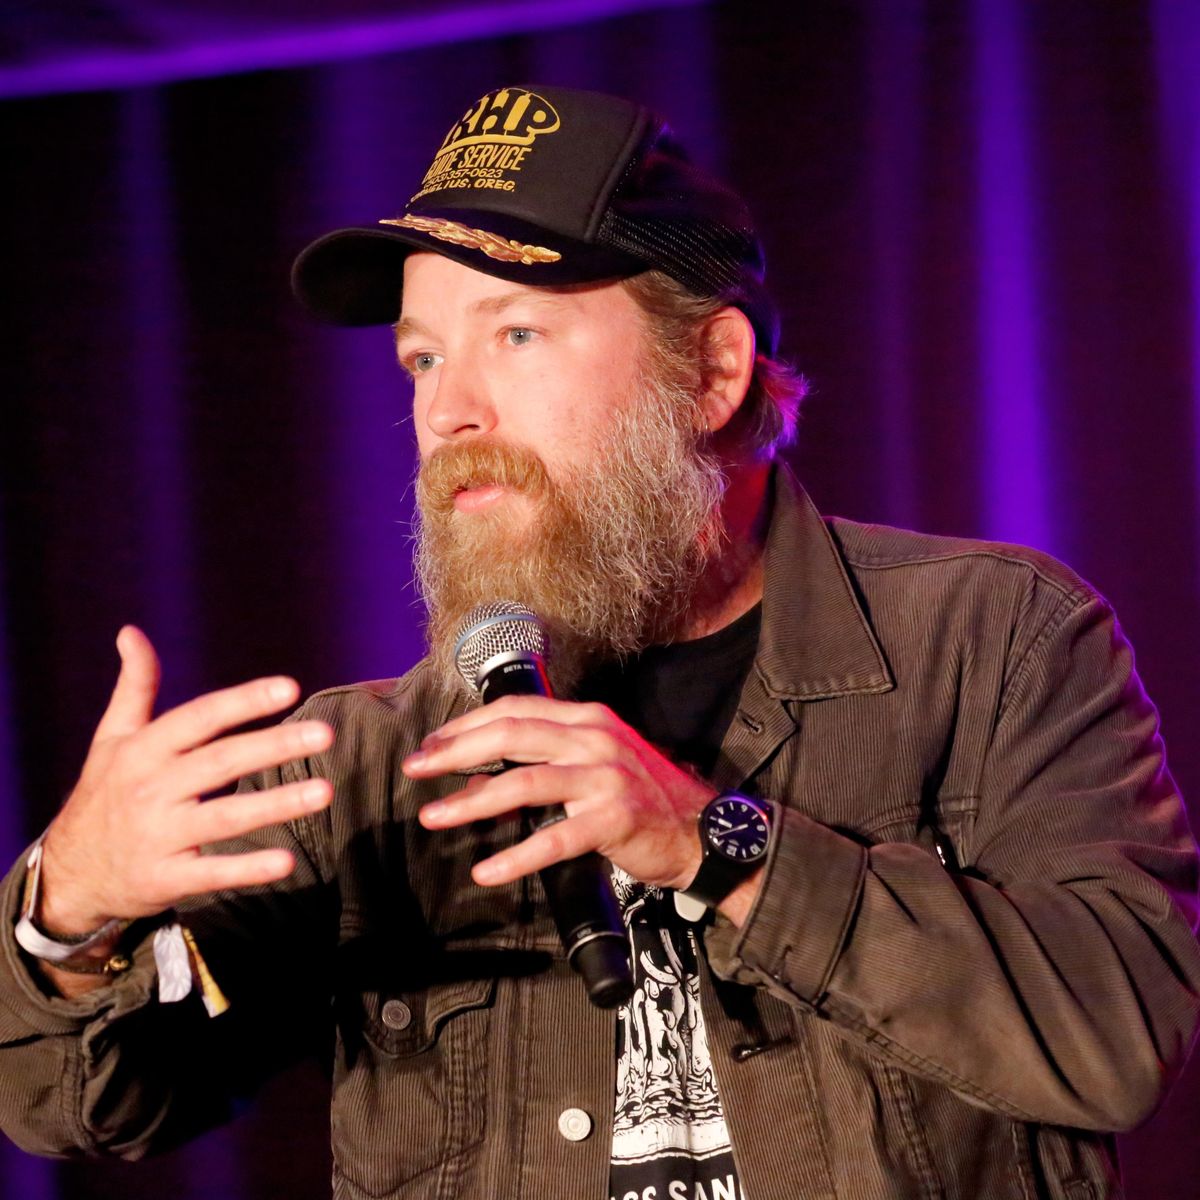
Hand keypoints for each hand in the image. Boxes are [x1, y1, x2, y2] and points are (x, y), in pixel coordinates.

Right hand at [38, 626, 333, 934]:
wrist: (69, 874)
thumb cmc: (105, 794)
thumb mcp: (111, 739)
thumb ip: (135, 687)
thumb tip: (131, 632)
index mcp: (144, 750)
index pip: (200, 718)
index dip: (243, 701)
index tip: (290, 687)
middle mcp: (151, 789)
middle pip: (221, 762)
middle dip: (274, 746)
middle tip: (325, 734)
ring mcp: (158, 837)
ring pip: (224, 817)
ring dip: (275, 805)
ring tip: (325, 791)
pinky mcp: (165, 880)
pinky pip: (212, 873)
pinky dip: (248, 870)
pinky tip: (287, 863)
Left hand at [403, 695, 714, 889]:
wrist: (703, 833)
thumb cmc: (643, 799)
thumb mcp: (596, 764)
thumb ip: (546, 760)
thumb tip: (478, 775)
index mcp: (588, 719)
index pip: (516, 710)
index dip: (467, 725)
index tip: (431, 746)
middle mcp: (596, 739)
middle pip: (511, 735)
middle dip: (455, 752)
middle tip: (416, 770)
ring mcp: (606, 777)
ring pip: (525, 782)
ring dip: (472, 801)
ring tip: (435, 817)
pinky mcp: (614, 818)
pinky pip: (554, 839)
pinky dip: (516, 856)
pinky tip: (487, 870)